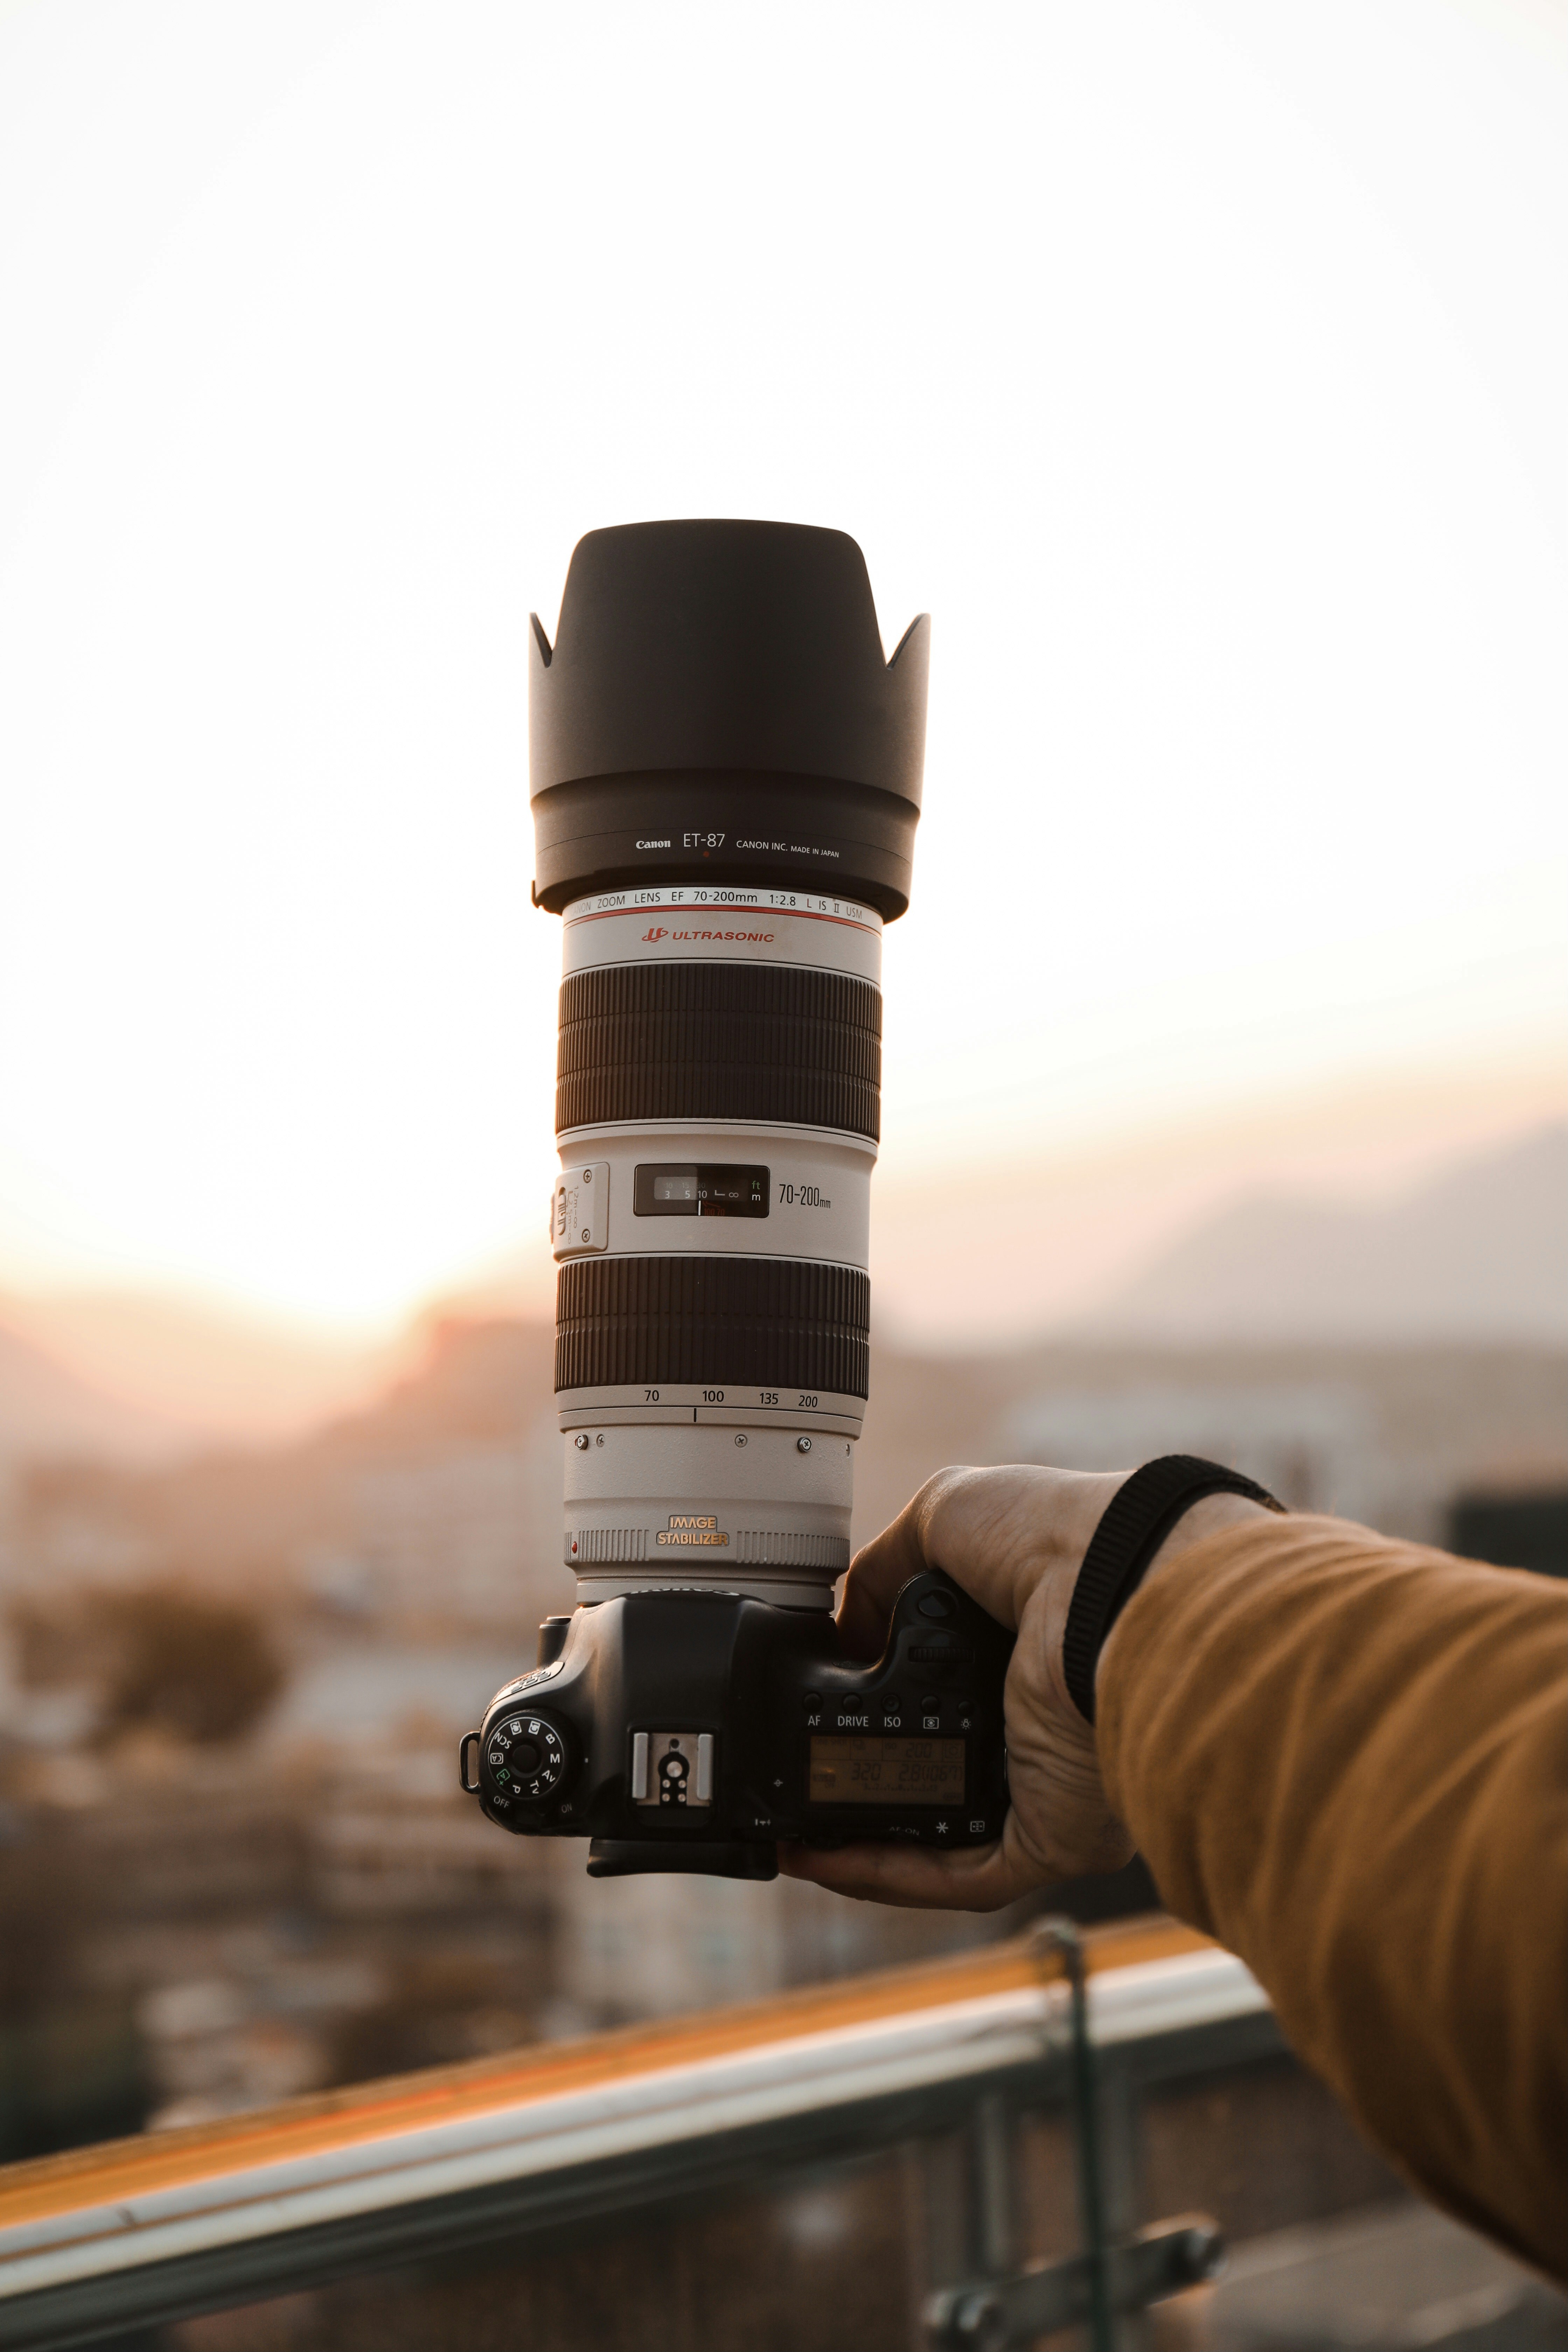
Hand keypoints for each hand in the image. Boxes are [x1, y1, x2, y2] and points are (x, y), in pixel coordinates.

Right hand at [779, 1464, 1261, 1910]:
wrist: (1112, 1584)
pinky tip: (823, 1854)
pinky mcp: (1056, 1838)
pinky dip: (888, 1872)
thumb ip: (884, 1572)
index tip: (811, 1718)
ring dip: (862, 1845)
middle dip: (861, 1790)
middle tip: (795, 1790)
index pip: (942, 1698)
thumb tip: (844, 1632)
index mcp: (1022, 1650)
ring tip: (792, 1834)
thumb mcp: (946, 1519)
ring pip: (943, 1842)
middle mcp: (1041, 1725)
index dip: (876, 1711)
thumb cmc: (1055, 1535)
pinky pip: (961, 1875)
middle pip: (938, 1777)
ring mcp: (1051, 1787)